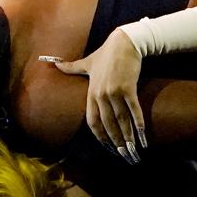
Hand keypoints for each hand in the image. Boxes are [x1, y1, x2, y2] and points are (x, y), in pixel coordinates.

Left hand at [53, 29, 145, 162]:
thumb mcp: (87, 62)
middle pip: (108, 125)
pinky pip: (134, 111)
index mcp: (91, 92)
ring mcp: (114, 92)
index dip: (101, 136)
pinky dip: (139, 124)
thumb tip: (54, 63)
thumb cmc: (106, 53)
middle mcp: (100, 95)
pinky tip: (143, 136)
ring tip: (133, 150)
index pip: (92, 121)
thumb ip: (71, 67)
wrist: (124, 42)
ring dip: (128, 137)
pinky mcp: (128, 88)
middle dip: (116, 142)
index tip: (108, 147)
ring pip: (121, 121)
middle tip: (123, 155)